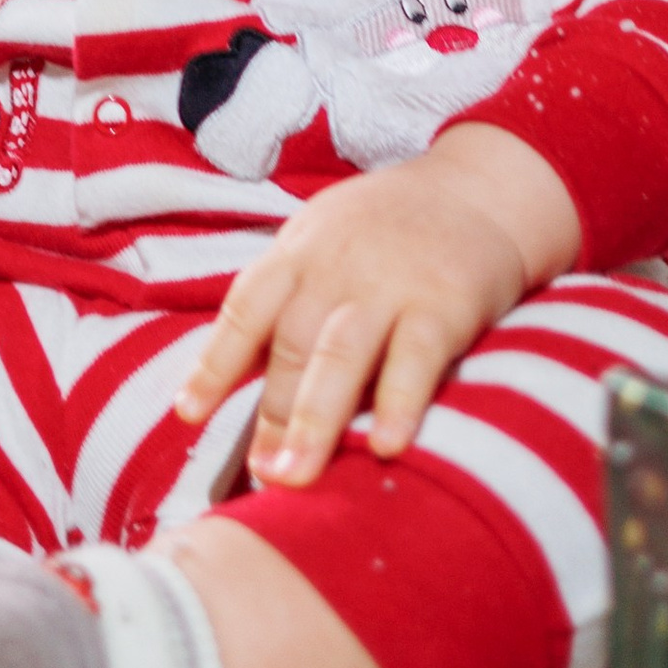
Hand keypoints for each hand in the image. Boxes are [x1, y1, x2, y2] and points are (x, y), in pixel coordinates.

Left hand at [173, 125, 580, 490]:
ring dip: (313, 421)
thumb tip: (234, 382)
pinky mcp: (446, 303)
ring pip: (341, 356)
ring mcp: (390, 285)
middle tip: (261, 479)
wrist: (479, 188)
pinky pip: (417, 358)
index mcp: (298, 253)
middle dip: (271, 416)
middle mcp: (336, 267)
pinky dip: (398, 402)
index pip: (245, 309)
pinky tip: (384, 446)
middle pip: (292, 346)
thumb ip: (287, 300)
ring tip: (295, 478)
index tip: (187, 415)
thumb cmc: (387, 230)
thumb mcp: (323, 240)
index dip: (214, 363)